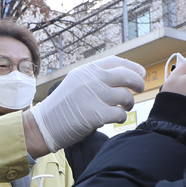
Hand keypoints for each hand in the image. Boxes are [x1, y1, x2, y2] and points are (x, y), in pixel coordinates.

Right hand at [30, 56, 145, 151]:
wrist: (44, 125)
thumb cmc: (62, 106)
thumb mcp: (75, 82)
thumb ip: (95, 77)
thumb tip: (123, 75)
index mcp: (86, 70)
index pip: (116, 61)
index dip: (132, 66)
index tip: (140, 73)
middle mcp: (91, 80)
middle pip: (126, 76)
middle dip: (138, 83)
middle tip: (141, 89)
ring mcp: (94, 97)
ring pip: (125, 97)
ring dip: (129, 103)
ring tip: (124, 108)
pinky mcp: (96, 115)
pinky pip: (120, 114)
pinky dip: (122, 117)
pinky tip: (117, 118)